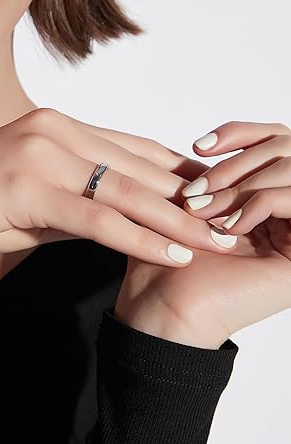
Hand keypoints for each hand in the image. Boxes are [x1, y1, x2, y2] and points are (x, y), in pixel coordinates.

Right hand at [0, 108, 233, 262]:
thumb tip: (122, 220)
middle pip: (139, 167)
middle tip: (232, 219)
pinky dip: (139, 237)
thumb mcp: (35, 196)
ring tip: (218, 239)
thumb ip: (79, 200)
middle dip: (189, 198)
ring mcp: (43, 153)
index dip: (177, 172)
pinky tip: (172, 252)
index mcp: (58, 125)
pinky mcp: (29, 185)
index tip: (212, 195)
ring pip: (127, 190)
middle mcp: (56, 130)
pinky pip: (97, 216)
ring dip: (177, 219)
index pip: (134, 148)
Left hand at [114, 120, 290, 348]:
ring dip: (240, 185)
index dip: (240, 133)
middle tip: (196, 191)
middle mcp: (285, 216)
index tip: (198, 145)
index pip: (274, 141)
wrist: (164, 309)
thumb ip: (208, 171)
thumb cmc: (166, 260)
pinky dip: (259, 203)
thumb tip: (212, 141)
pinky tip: (228, 227)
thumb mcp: (186, 202)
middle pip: (286, 150)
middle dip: (234, 164)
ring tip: (203, 212)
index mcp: (263, 200)